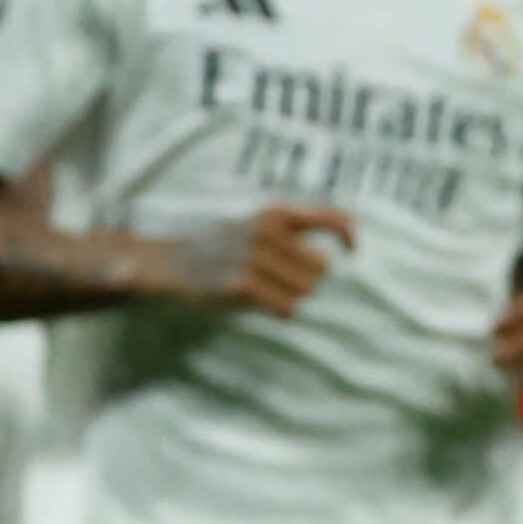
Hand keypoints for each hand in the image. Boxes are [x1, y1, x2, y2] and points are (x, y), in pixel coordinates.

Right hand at [162, 201, 352, 316]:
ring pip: (307, 289)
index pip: (329, 218)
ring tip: (266, 289)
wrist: (168, 262)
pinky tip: (261, 303)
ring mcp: (253, 257)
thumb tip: (354, 225)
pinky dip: (281, 310)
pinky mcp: (242, 285)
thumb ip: (297, 225)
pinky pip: (287, 307)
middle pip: (322, 267)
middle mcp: (266, 230)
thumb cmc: (221, 245)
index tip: (354, 250)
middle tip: (281, 280)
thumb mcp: (256, 222)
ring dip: (293, 295)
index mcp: (273, 212)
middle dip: (309, 279)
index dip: (348, 234)